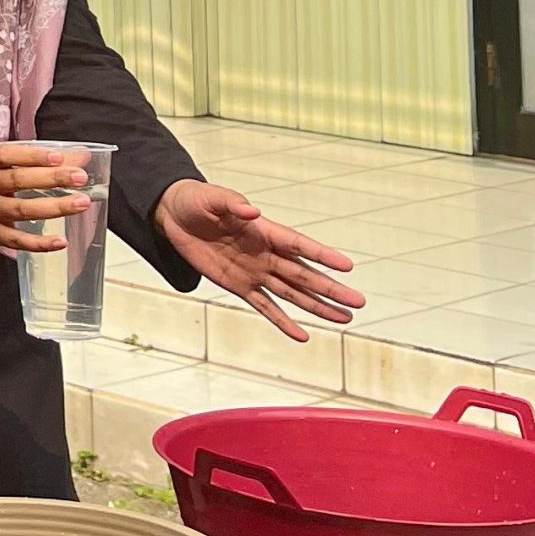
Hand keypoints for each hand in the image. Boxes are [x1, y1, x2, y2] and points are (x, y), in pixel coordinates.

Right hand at [0, 144, 94, 253]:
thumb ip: (39, 162)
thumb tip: (81, 156)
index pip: (7, 156)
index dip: (32, 156)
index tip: (58, 156)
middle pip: (17, 181)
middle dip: (52, 178)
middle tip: (80, 178)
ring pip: (21, 210)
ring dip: (53, 207)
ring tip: (80, 203)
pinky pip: (16, 240)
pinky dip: (39, 243)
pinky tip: (60, 241)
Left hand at [156, 180, 364, 341]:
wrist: (176, 216)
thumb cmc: (198, 202)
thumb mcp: (212, 199)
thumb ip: (233, 205)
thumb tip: (252, 211)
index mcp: (265, 231)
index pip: (299, 245)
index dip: (322, 255)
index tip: (347, 266)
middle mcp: (266, 254)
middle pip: (304, 275)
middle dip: (330, 289)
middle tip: (358, 303)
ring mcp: (255, 272)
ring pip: (292, 293)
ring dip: (317, 307)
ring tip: (344, 319)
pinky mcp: (238, 285)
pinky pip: (264, 306)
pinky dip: (282, 321)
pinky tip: (302, 336)